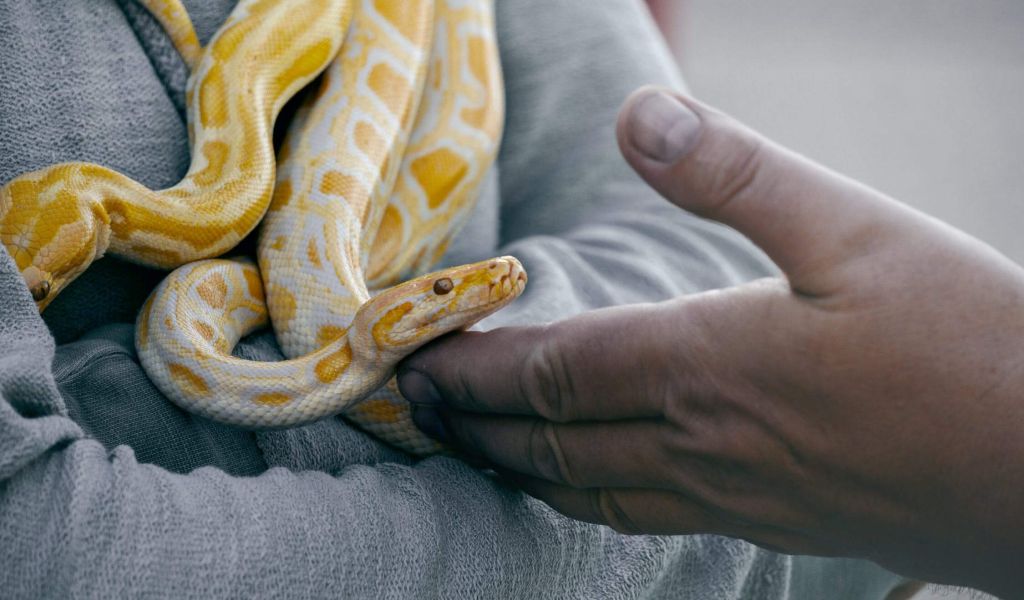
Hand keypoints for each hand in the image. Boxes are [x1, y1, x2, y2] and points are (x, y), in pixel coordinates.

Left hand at [397, 87, 1023, 596]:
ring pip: (591, 492)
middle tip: (417, 411)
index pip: (555, 373)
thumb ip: (737, 174)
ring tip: (477, 454)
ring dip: (521, 470)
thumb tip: (643, 117)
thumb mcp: (856, 230)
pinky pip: (648, 520)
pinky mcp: (774, 525)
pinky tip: (589, 493)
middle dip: (477, 424)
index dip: (479, 367)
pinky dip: (590, 502)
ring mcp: (736, 497)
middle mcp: (703, 443)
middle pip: (554, 442)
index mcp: (710, 365)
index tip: (419, 359)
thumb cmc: (969, 346)